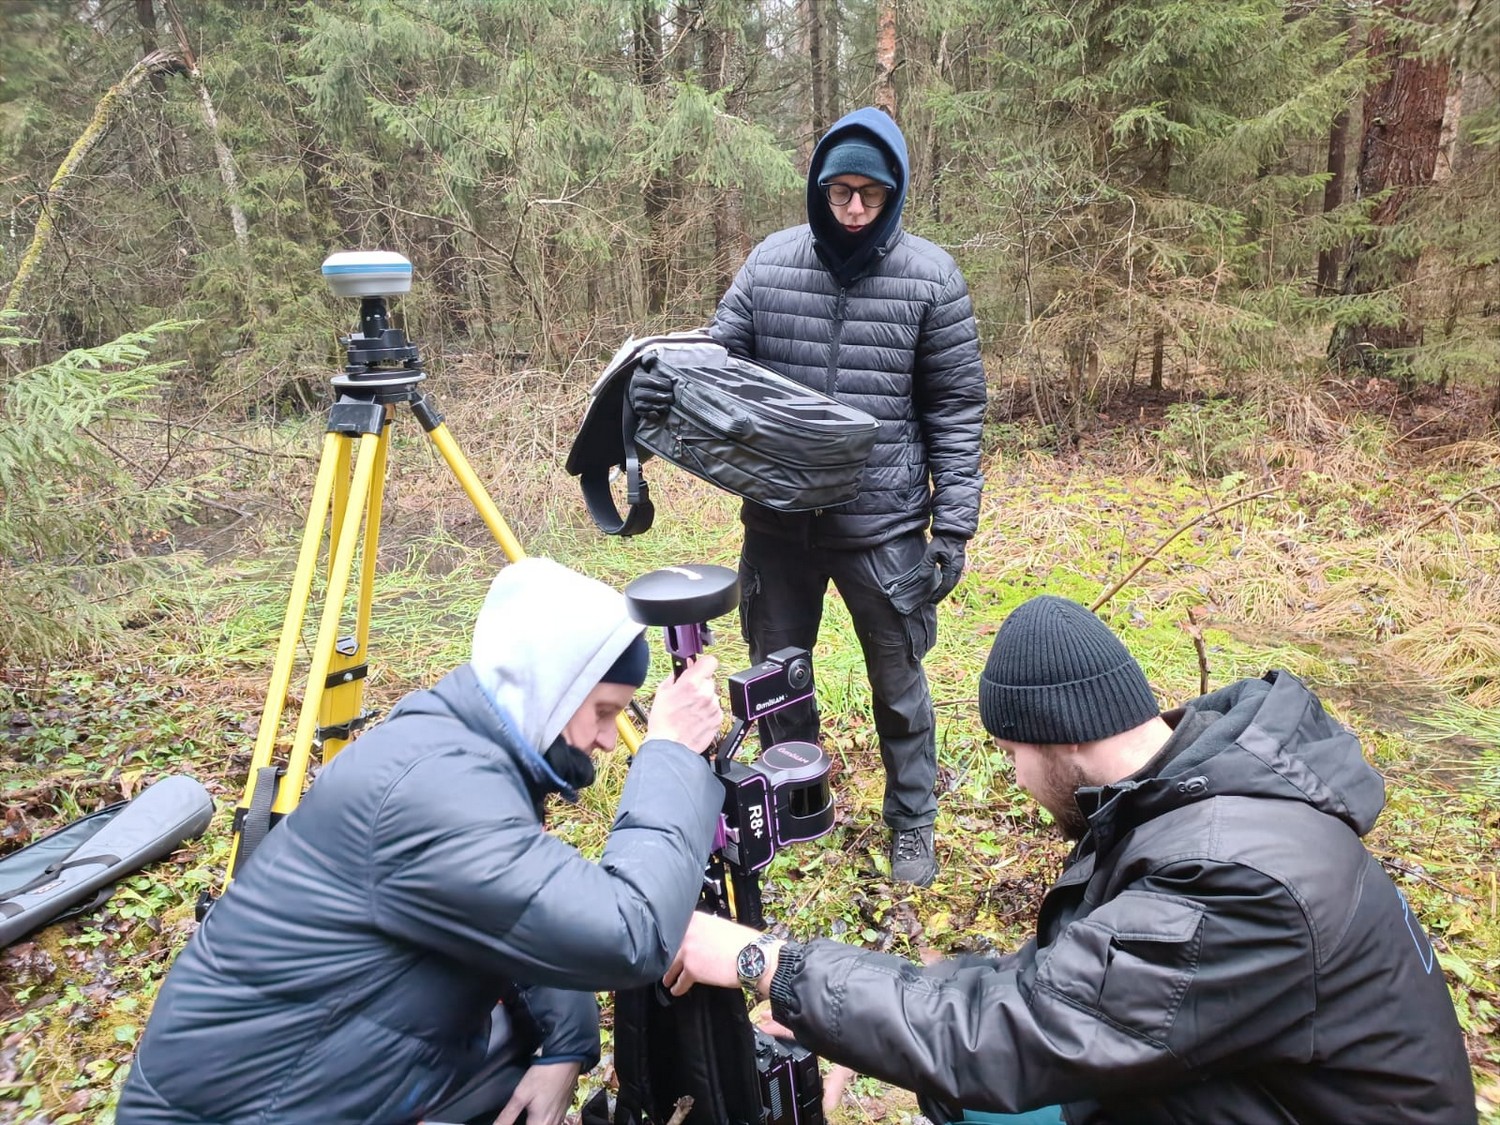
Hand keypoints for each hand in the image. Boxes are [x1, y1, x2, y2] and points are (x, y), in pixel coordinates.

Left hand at [494, 1059, 581, 1124]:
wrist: (566, 1059)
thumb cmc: (543, 1075)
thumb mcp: (520, 1095)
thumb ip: (507, 1116)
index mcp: (541, 1124)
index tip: (510, 1120)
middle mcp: (553, 1124)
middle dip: (524, 1123)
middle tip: (515, 1118)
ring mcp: (561, 1117)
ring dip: (535, 1123)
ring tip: (527, 1116)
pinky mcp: (565, 1109)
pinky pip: (553, 1122)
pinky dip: (544, 1120)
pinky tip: (538, 1112)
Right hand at [629, 354, 673, 419]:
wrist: (636, 390)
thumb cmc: (647, 376)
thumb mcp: (646, 365)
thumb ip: (648, 359)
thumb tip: (652, 358)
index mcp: (637, 377)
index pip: (650, 380)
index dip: (662, 383)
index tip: (670, 384)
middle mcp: (633, 389)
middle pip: (651, 394)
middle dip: (664, 396)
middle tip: (672, 396)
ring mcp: (635, 401)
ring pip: (649, 405)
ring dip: (661, 405)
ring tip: (669, 404)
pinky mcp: (637, 410)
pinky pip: (646, 414)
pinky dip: (653, 414)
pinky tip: (660, 413)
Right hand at [644, 655, 721, 753]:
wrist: (670, 746)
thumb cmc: (663, 721)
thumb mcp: (663, 691)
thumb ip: (677, 675)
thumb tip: (685, 667)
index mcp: (692, 683)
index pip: (710, 661)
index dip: (703, 664)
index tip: (699, 668)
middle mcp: (706, 693)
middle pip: (709, 680)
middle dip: (700, 684)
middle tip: (688, 695)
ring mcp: (714, 706)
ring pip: (712, 695)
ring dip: (704, 699)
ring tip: (689, 710)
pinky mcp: (718, 719)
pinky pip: (715, 709)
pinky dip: (707, 712)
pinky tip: (695, 718)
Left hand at [663, 911, 778, 996]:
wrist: (752, 956)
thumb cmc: (743, 941)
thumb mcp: (719, 925)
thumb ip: (703, 929)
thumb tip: (698, 939)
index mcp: (695, 919)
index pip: (675, 928)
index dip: (670, 939)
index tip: (667, 946)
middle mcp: (687, 932)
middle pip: (670, 947)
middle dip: (667, 957)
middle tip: (664, 963)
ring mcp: (687, 951)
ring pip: (671, 965)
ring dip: (668, 974)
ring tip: (667, 980)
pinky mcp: (691, 970)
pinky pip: (679, 981)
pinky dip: (677, 987)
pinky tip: (676, 990)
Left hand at [923, 534, 967, 603]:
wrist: (953, 530)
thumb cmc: (942, 540)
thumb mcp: (932, 552)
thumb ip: (927, 565)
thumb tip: (922, 579)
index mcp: (952, 568)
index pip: (945, 586)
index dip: (938, 595)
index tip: (931, 601)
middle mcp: (958, 569)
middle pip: (950, 586)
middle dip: (941, 595)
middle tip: (932, 601)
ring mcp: (959, 566)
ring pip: (952, 582)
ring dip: (944, 590)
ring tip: (936, 596)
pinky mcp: (958, 563)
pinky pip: (953, 577)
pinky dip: (947, 583)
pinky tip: (941, 584)